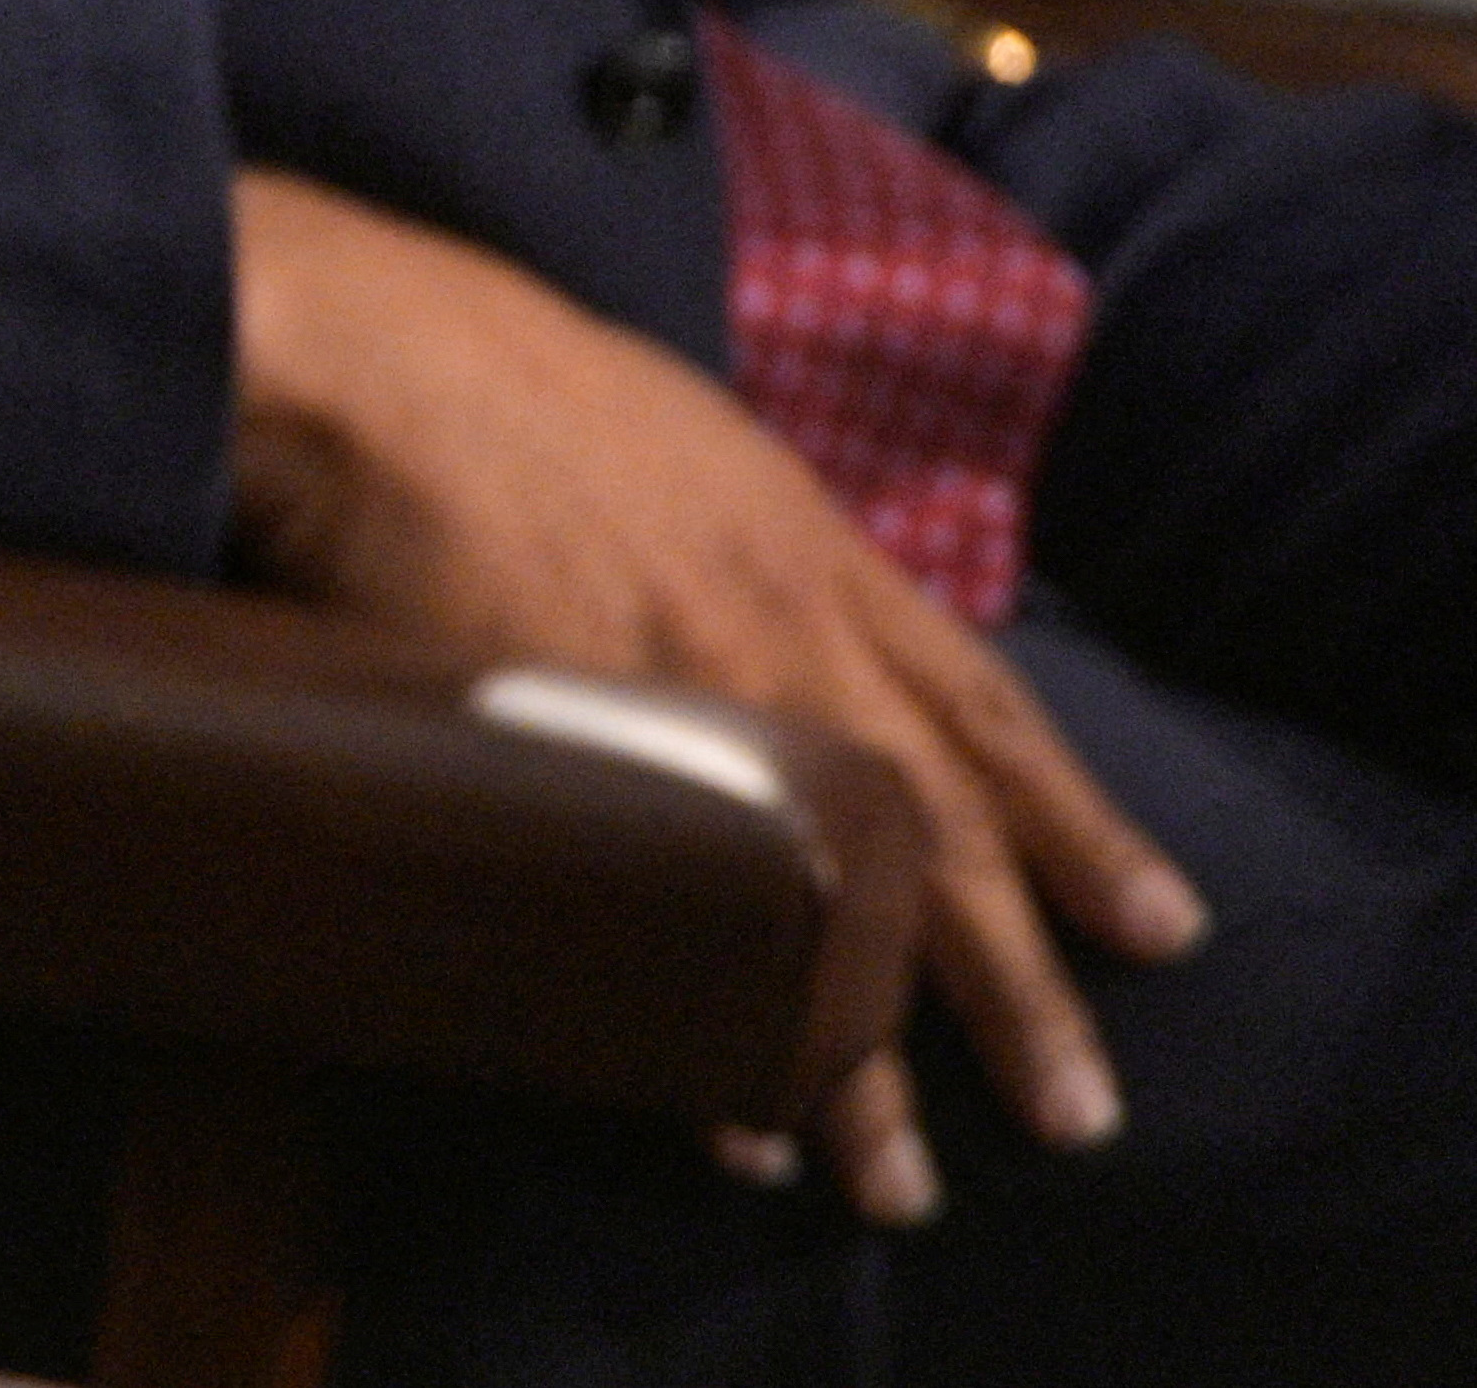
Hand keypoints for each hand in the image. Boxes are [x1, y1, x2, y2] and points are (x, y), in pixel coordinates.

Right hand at [224, 168, 1205, 1226]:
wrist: (367, 353)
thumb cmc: (501, 373)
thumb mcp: (686, 435)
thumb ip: (754, 530)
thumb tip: (777, 593)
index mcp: (812, 551)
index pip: (990, 713)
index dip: (1080, 828)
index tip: (1162, 928)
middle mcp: (779, 635)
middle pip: (940, 843)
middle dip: (1017, 990)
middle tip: (1074, 1112)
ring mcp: (682, 701)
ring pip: (822, 905)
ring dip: (863, 1055)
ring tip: (896, 1177)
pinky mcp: (573, 750)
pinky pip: (668, 921)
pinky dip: (706, 1024)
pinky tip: (733, 1117)